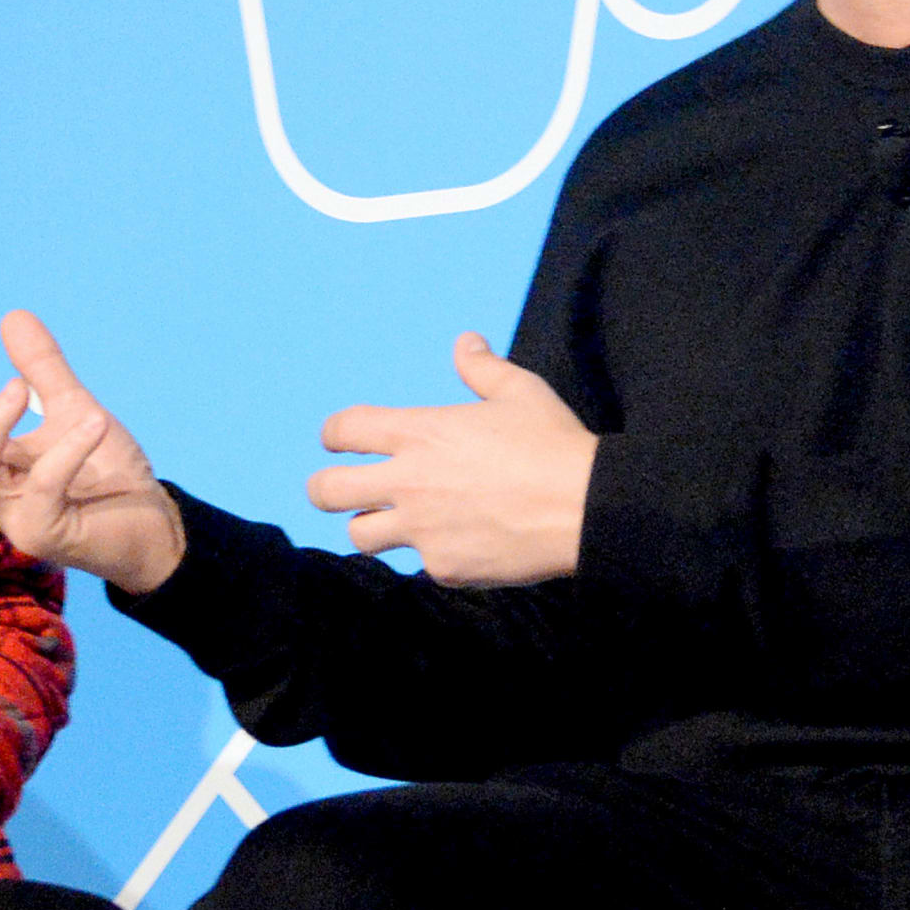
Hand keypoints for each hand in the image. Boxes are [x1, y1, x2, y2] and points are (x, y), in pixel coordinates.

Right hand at [0, 309, 187, 593]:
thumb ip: (42, 369)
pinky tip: (95, 421)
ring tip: (19, 386)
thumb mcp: (72, 409)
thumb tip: (12, 315)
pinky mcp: (48, 535)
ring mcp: (17, 518)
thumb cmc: (106, 472)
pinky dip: (67, 449)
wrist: (154, 525)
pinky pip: (45, 487)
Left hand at [304, 333, 596, 587]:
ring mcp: (421, 530)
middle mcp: (408, 482)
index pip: (342, 430)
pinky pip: (419, 564)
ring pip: (360, 537)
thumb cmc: (553, 443)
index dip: (334, 434)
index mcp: (418, 434)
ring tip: (396, 522)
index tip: (339, 440)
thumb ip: (482, 369)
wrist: (586, 508)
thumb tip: (465, 342)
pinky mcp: (444, 568)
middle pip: (325, 492)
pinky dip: (433, 555)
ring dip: (373, 527)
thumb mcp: (520, 392)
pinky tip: (461, 543)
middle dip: (324, 489)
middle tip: (339, 490)